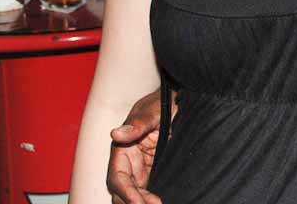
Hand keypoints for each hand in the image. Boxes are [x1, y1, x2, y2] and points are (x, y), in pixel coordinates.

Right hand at [107, 89, 170, 203]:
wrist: (180, 101)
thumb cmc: (162, 103)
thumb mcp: (152, 112)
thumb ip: (137, 125)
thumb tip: (116, 133)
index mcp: (122, 148)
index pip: (117, 177)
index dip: (125, 192)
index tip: (137, 202)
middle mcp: (129, 161)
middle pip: (123, 190)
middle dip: (134, 202)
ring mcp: (141, 167)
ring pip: (135, 192)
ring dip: (143, 202)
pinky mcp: (153, 170)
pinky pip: (148, 189)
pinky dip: (150, 198)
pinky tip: (160, 201)